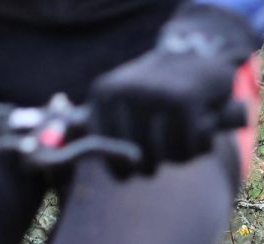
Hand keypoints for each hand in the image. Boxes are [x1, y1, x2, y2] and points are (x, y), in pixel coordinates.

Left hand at [89, 4, 256, 172]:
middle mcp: (126, 92)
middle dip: (153, 164)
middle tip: (163, 152)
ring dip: (180, 156)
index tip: (132, 168)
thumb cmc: (157, 89)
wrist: (198, 54)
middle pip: (136, 160)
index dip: (120, 168)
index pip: (104, 151)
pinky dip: (200, 147)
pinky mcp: (185, 103)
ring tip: (184, 140)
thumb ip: (94, 123)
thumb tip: (61, 144)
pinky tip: (203, 130)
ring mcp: (156, 96)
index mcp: (104, 93)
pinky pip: (188, 148)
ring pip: (165, 156)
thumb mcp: (122, 99)